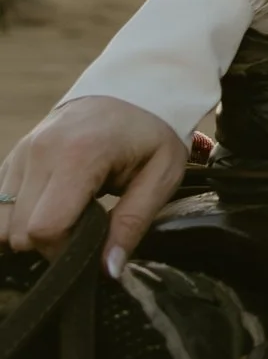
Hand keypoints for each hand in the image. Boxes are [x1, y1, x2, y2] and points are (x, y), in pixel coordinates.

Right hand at [2, 95, 191, 274]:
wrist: (135, 86)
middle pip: (18, 231)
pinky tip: (51, 206)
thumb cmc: (153, 132)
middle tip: (84, 231)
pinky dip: (18, 215)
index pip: (44, 229)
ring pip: (0, 220)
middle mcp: (40, 152)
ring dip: (29, 231)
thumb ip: (133, 224)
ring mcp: (22, 151)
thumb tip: (108, 271)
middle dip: (49, 244)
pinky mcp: (14, 154)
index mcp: (78, 155)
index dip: (65, 251)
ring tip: (67, 217)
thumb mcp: (161, 176)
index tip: (92, 244)